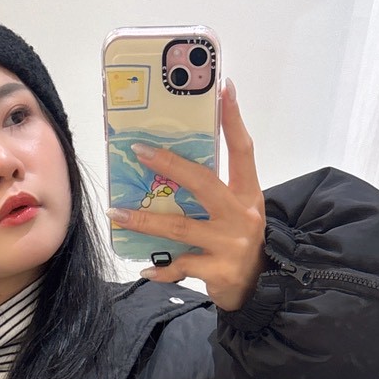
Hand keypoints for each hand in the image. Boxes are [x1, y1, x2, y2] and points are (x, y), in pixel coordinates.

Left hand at [106, 77, 266, 313]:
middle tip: (139, 152)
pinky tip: (145, 266)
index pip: (243, 150)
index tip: (223, 88)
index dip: (233, 120)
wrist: (259, 289)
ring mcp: (230, 244)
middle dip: (169, 165)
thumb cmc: (240, 244)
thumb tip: (173, 168)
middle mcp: (240, 215)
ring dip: (145, 221)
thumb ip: (215, 192)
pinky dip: (160, 268)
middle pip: (202, 183)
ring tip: (118, 214)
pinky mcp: (218, 271)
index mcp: (248, 194)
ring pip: (180, 228)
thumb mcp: (238, 212)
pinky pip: (180, 266)